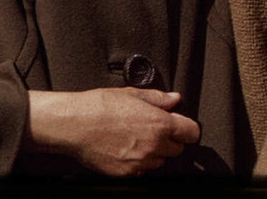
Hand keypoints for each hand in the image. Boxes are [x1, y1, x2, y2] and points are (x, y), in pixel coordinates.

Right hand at [25, 87, 199, 175]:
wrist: (74, 125)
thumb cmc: (100, 107)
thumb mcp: (132, 94)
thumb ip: (158, 98)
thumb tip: (173, 99)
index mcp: (160, 124)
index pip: (191, 133)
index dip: (187, 129)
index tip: (182, 127)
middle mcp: (154, 145)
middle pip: (177, 149)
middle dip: (170, 141)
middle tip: (154, 131)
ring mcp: (140, 162)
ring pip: (159, 161)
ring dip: (154, 153)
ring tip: (136, 139)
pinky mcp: (126, 174)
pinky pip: (142, 171)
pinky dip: (138, 163)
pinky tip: (126, 150)